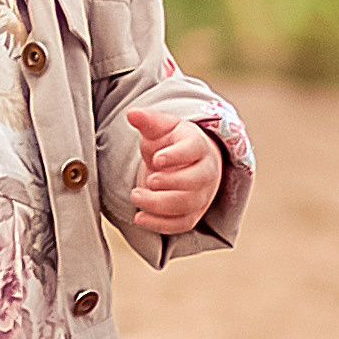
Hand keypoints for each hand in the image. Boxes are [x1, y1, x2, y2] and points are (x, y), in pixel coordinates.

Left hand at [125, 100, 223, 236]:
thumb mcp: (161, 128)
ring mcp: (202, 195)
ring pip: (186, 206)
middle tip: (145, 182)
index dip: (176, 156)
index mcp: (198, 146)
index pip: (193, 150)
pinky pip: (181, 224)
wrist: (187, 163)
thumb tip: (132, 113)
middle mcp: (206, 172)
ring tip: (135, 196)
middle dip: (167, 184)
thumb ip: (148, 121)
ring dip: (158, 205)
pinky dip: (160, 224)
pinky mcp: (194, 214)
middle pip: (193, 182)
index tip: (156, 159)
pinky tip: (139, 217)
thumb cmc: (172, 143)